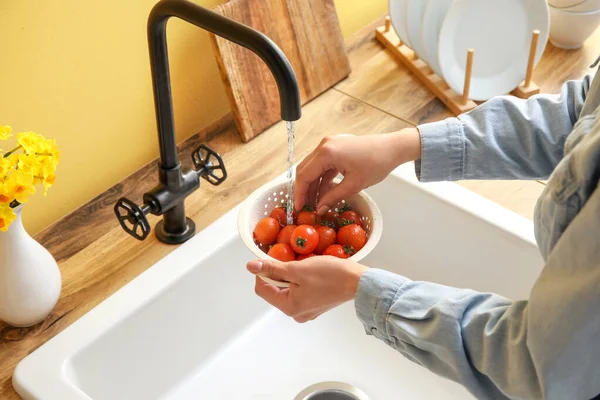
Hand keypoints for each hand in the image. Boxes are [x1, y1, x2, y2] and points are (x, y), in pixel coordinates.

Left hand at [246, 257, 367, 322]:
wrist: (358, 282)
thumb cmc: (329, 275)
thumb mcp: (297, 268)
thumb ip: (273, 268)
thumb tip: (251, 266)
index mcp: (289, 307)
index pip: (262, 289)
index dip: (263, 272)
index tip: (272, 258)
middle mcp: (296, 314)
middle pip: (276, 290)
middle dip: (279, 274)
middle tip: (291, 260)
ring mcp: (307, 311)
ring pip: (289, 290)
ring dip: (291, 276)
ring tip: (303, 265)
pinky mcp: (316, 306)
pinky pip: (301, 292)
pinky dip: (301, 281)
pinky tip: (311, 271)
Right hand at [294, 128, 420, 213]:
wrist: (393, 148)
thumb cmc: (376, 163)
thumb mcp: (354, 185)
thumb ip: (333, 197)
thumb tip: (319, 209)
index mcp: (326, 153)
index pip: (304, 175)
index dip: (300, 194)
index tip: (299, 208)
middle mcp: (324, 145)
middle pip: (305, 170)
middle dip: (304, 189)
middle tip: (305, 207)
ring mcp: (330, 144)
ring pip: (313, 167)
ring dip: (313, 185)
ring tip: (316, 203)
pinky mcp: (336, 146)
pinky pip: (323, 164)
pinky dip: (322, 178)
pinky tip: (324, 192)